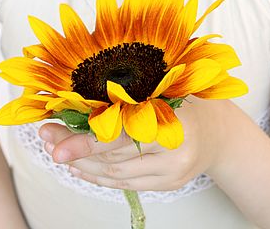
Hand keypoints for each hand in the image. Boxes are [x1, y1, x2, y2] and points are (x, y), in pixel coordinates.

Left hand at [38, 96, 228, 191]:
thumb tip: (88, 84)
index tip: (55, 134)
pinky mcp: (168, 186)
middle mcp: (175, 150)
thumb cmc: (192, 100)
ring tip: (56, 148)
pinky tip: (78, 167)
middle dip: (75, 146)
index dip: (86, 136)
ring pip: (115, 172)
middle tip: (47, 137)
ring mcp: (172, 172)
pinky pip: (124, 184)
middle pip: (113, 154)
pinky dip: (98, 176)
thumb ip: (136, 87)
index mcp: (175, 118)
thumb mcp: (169, 85)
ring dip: (81, 162)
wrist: (222, 133)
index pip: (122, 133)